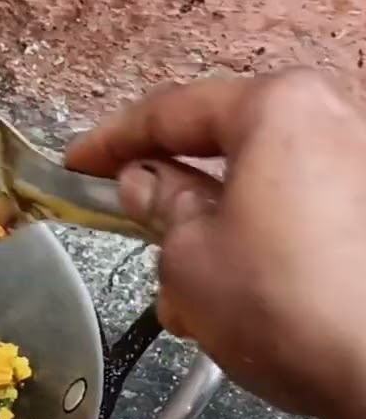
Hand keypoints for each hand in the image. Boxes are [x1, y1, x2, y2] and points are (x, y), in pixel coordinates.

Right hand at [65, 68, 365, 418]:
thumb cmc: (286, 305)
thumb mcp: (188, 257)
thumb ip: (161, 207)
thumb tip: (149, 182)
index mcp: (282, 109)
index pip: (174, 111)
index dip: (111, 142)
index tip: (77, 163)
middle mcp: (342, 120)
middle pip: (232, 148)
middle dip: (179, 196)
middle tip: (136, 232)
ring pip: (271, 190)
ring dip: (224, 236)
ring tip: (193, 304)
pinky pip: (313, 218)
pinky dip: (273, 249)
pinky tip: (250, 309)